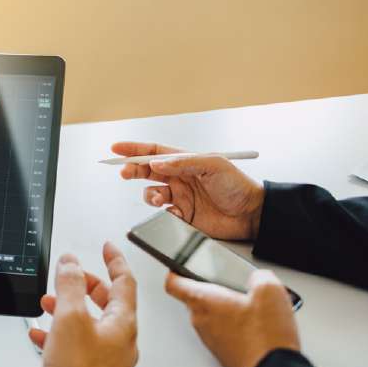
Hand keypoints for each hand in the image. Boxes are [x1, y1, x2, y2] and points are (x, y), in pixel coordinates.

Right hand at [29, 243, 137, 366]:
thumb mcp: (71, 318)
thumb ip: (70, 285)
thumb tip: (71, 262)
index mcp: (123, 323)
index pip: (124, 281)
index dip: (114, 260)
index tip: (107, 247)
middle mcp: (120, 340)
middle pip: (107, 302)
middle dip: (84, 286)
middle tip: (70, 276)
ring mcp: (107, 359)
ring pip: (89, 323)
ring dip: (67, 309)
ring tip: (46, 304)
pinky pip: (77, 345)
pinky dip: (60, 334)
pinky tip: (41, 336)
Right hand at [112, 142, 264, 239]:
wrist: (251, 213)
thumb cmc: (237, 184)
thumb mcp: (212, 164)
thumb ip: (182, 162)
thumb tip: (156, 163)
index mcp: (186, 161)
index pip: (154, 152)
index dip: (134, 150)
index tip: (116, 149)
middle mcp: (180, 178)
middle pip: (147, 172)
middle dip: (133, 170)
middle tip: (124, 173)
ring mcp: (181, 198)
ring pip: (151, 194)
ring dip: (149, 195)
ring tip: (158, 199)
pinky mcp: (183, 217)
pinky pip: (164, 215)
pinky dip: (165, 214)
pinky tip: (177, 213)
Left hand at [165, 269, 299, 366]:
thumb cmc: (264, 338)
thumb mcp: (269, 291)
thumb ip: (259, 277)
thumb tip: (258, 278)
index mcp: (204, 301)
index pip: (174, 284)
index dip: (175, 271)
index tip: (179, 266)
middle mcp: (202, 321)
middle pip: (196, 298)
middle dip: (211, 289)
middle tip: (228, 282)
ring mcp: (211, 339)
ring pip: (211, 316)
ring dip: (226, 308)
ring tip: (252, 305)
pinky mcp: (224, 352)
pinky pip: (224, 331)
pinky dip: (236, 325)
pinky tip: (258, 324)